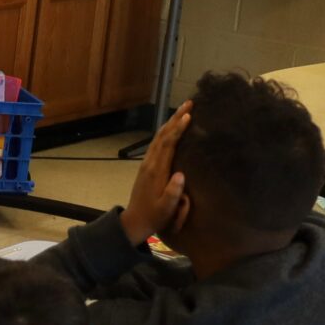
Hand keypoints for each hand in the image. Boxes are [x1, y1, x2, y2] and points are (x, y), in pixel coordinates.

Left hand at [120, 103, 191, 245]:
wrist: (135, 221)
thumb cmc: (154, 216)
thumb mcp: (165, 208)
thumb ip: (172, 193)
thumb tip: (181, 174)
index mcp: (156, 171)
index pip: (167, 144)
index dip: (177, 129)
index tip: (188, 115)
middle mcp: (150, 163)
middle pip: (162, 135)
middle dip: (175, 118)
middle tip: (189, 103)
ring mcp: (147, 163)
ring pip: (159, 137)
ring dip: (170, 122)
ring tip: (184, 110)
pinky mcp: (147, 166)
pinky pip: (157, 144)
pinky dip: (166, 132)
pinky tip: (172, 128)